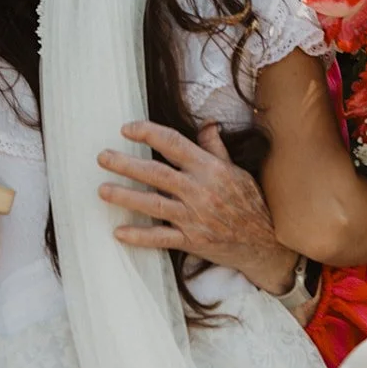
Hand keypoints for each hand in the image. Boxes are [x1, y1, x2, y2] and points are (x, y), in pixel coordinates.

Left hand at [98, 120, 300, 295]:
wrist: (264, 242)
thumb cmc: (250, 203)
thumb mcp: (237, 170)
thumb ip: (215, 149)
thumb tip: (206, 125)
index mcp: (210, 169)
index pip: (173, 144)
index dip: (148, 133)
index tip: (127, 129)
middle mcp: (200, 191)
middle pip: (156, 173)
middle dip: (125, 164)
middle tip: (102, 157)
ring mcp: (194, 217)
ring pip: (153, 204)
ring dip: (125, 196)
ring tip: (102, 190)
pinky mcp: (192, 240)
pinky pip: (161, 238)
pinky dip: (139, 236)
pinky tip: (119, 232)